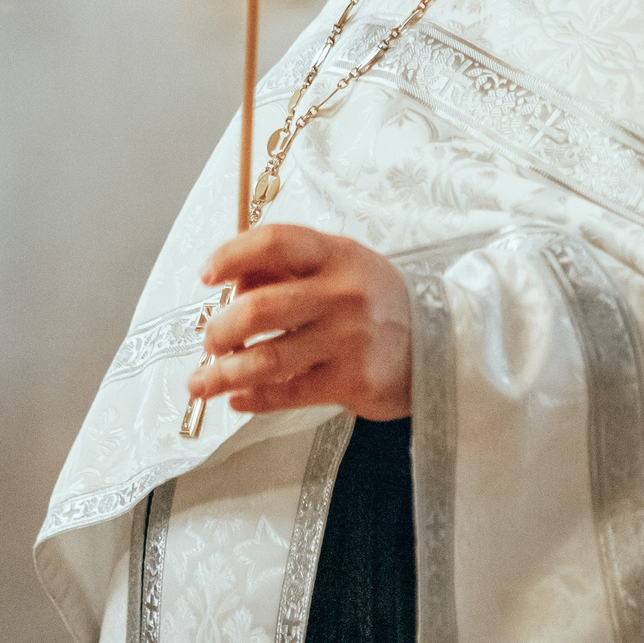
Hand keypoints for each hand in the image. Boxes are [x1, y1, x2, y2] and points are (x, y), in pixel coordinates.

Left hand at [187, 224, 414, 419]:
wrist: (443, 344)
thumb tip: (233, 285)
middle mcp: (343, 294)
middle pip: (258, 308)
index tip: (207, 275)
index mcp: (337, 256)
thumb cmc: (376, 304)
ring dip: (221, 374)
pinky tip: (237, 399)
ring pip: (264, 359)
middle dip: (219, 330)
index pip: (275, 243)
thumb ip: (288, 269)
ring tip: (200, 383)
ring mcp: (348, 339)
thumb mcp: (342, 269)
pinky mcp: (351, 380)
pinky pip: (285, 393)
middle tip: (210, 342)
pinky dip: (251, 399)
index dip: (232, 255)